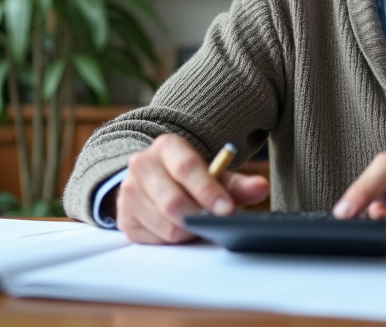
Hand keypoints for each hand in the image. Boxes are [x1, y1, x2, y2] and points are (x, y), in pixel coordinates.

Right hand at [115, 134, 269, 243]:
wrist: (153, 181)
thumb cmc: (189, 178)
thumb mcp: (214, 175)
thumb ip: (238, 184)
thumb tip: (260, 188)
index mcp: (167, 146)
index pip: (188, 167)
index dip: (208, 191)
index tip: (227, 209)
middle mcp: (142, 164)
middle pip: (173, 201)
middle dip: (198, 217)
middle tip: (213, 223)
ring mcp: (129, 191)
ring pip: (165, 224)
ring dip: (187, 231)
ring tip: (197, 224)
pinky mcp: (124, 217)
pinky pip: (153, 239)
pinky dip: (172, 240)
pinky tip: (177, 228)